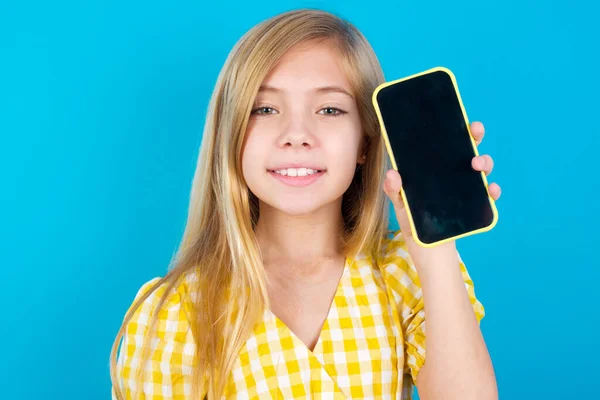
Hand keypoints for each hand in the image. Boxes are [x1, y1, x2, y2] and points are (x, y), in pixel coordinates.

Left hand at [383, 121, 501, 264]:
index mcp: (435, 171)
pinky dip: (493, 191)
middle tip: (474, 131)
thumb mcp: (401, 206)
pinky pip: (489, 195)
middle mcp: (453, 176)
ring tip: (477, 166)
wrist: (429, 253)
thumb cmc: (415, 224)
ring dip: (484, 163)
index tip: (455, 116)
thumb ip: (395, 190)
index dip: (453, 129)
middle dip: (474, 137)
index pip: (445, 145)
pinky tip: (491, 190)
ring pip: (481, 170)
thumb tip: (392, 173)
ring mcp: (465, 190)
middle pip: (467, 150)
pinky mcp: (474, 207)